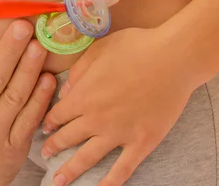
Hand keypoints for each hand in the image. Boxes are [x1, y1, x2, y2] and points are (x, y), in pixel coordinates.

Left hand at [41, 26, 201, 185]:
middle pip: (68, 138)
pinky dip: (110, 182)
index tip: (44, 129)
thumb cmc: (135, 47)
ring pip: (88, 157)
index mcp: (83, 95)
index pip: (57, 115)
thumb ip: (78, 72)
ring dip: (71, 171)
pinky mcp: (142, 142)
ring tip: (58, 182)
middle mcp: (96, 118)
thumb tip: (65, 92)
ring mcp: (119, 133)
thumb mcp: (97, 50)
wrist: (174, 58)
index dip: (48, 123)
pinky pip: (123, 168)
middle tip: (44, 156)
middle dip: (54, 147)